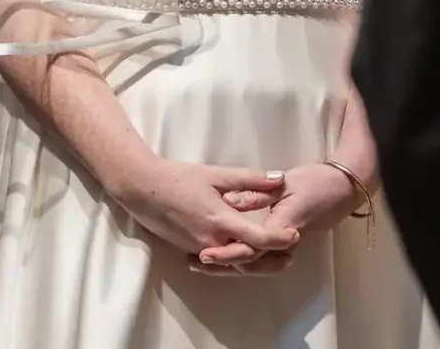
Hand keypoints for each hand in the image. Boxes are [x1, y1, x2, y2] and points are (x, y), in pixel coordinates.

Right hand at [113, 158, 296, 258]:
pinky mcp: (191, 249)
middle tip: (292, 253)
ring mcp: (199, 249)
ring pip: (233, 264)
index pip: (257, 239)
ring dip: (256, 263)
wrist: (143, 190)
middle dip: (272, 259)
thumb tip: (280, 179)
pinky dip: (236, 261)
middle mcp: (211, 242)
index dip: (279, 239)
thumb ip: (250, 179)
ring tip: (276, 258)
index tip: (295, 235)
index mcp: (220, 221)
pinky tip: (246, 254)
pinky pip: (219, 261)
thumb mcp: (217, 174)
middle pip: (248, 259)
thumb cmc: (180, 179)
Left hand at [196, 161, 363, 271]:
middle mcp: (282, 242)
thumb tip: (229, 201)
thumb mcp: (287, 183)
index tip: (204, 254)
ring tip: (199, 261)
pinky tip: (222, 252)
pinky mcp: (283, 241)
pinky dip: (239, 255)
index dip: (226, 253)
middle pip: (248, 262)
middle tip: (193, 262)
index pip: (250, 248)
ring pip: (252, 262)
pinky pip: (259, 254)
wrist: (345, 188)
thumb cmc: (318, 182)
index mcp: (282, 227)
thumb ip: (257, 193)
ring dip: (227, 263)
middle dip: (221, 265)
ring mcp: (284, 245)